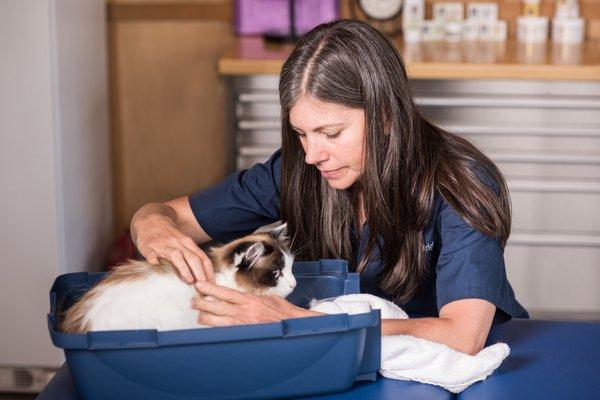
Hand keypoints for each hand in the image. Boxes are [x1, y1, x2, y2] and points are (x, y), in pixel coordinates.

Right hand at [134, 214, 213, 283]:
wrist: (149, 221)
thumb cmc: (169, 235)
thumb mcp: (183, 241)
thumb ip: (192, 255)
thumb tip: (205, 275)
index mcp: (188, 242)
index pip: (202, 258)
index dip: (208, 272)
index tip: (211, 285)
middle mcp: (177, 243)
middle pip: (193, 258)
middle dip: (200, 273)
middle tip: (204, 286)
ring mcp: (163, 245)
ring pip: (177, 256)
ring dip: (184, 269)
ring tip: (189, 281)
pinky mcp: (149, 249)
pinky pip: (154, 258)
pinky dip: (158, 266)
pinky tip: (162, 276)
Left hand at [191, 281, 321, 326]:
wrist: (293, 325)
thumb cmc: (282, 312)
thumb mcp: (267, 298)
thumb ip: (251, 298)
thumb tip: (239, 296)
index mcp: (250, 300)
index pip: (225, 292)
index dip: (211, 289)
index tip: (200, 285)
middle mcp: (245, 311)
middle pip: (218, 306)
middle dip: (203, 303)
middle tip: (193, 300)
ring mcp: (244, 324)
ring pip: (219, 321)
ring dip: (206, 317)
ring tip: (198, 314)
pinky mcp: (245, 335)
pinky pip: (226, 332)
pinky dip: (217, 330)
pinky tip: (210, 328)